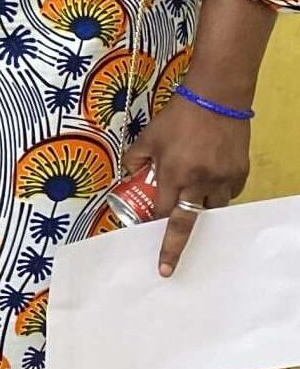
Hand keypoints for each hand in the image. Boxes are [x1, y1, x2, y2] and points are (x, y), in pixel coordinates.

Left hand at [122, 98, 251, 275]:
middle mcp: (198, 182)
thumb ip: (135, 157)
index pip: (160, 210)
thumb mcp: (148, 135)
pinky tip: (210, 183)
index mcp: (173, 174)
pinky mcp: (240, 173)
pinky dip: (218, 193)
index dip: (152, 224)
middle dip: (174, 246)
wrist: (216, 99)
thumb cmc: (178, 117)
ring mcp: (222, 179)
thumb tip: (128, 174)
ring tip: (193, 202)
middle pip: (186, 221)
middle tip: (168, 268)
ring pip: (211, 208)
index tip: (146, 239)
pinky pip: (228, 194)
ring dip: (199, 210)